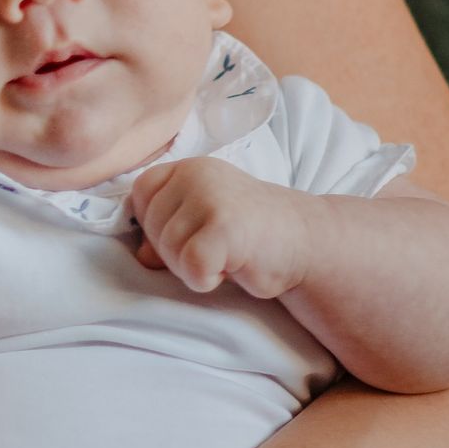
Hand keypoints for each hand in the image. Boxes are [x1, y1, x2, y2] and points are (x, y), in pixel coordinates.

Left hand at [128, 156, 308, 299]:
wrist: (308, 242)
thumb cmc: (252, 236)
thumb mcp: (203, 224)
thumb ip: (169, 230)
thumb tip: (141, 254)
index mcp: (189, 167)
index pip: (141, 193)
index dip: (155, 223)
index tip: (189, 234)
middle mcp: (197, 174)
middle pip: (151, 225)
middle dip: (174, 252)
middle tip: (214, 252)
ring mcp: (210, 197)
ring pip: (168, 249)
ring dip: (191, 268)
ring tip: (225, 258)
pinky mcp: (224, 226)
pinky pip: (191, 265)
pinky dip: (205, 280)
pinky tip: (230, 269)